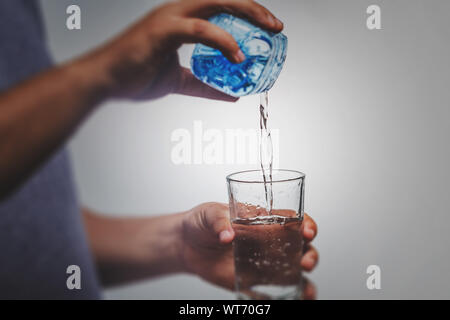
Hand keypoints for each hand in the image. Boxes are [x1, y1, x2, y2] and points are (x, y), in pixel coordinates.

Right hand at [92, 0, 282, 100]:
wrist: (105, 80)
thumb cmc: (136, 75)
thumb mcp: (179, 81)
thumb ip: (204, 85)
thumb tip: (231, 93)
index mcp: (182, 19)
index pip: (221, 8)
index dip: (247, 14)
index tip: (269, 28)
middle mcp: (178, 11)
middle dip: (255, 10)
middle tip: (277, 27)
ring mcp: (170, 17)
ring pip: (216, 3)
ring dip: (247, 14)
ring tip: (268, 31)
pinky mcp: (163, 30)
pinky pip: (200, 30)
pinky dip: (222, 41)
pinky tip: (237, 56)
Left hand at [181, 202, 318, 298]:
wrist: (186, 244)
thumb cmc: (201, 222)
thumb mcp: (209, 213)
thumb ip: (219, 220)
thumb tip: (228, 235)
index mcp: (264, 220)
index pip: (294, 220)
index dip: (306, 224)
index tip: (307, 231)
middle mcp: (270, 241)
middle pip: (301, 247)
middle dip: (310, 255)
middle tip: (305, 263)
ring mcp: (264, 262)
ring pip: (294, 271)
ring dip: (306, 281)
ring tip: (306, 290)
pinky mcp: (253, 280)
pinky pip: (274, 292)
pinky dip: (286, 298)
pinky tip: (293, 301)